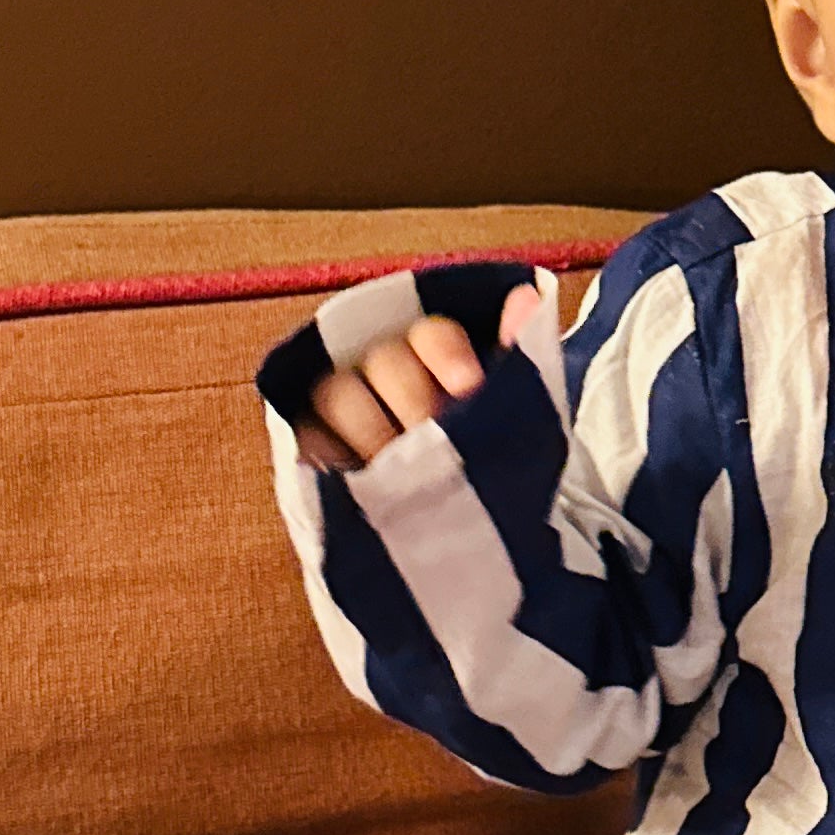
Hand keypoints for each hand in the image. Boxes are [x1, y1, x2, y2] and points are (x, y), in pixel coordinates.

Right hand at [300, 282, 540, 469]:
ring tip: (398, 467)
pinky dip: (326, 453)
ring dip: (369, 429)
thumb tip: (527, 298)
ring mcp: (347, 411)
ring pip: (338, 392)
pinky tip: (355, 476)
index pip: (432, 335)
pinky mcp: (317, 447)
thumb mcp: (518, 419)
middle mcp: (387, 375)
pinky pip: (306, 436)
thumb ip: (520, 359)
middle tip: (434, 438)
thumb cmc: (487, 468)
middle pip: (384, 362)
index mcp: (434, 359)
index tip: (470, 388)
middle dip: (412, 400)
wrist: (463, 537)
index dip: (447, 355)